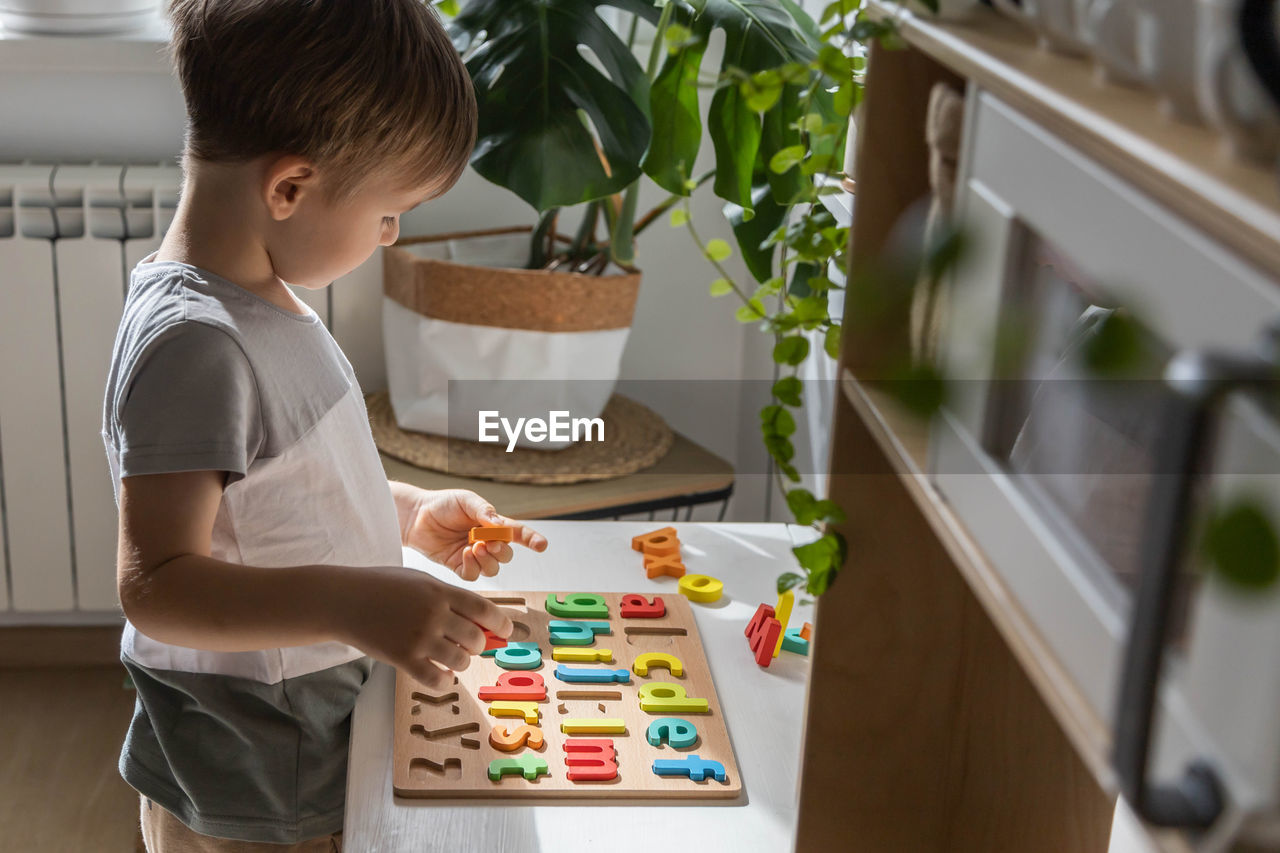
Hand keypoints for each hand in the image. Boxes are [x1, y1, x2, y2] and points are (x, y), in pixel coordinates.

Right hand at [336, 564, 513, 689]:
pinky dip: (445, 679)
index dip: (501, 624)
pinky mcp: (403, 658)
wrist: (344, 599)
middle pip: (475, 638)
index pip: (484, 610)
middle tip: (469, 645)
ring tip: (452, 658)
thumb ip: (449, 597)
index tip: (506, 632)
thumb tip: (480, 619)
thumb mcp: (421, 581)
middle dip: (478, 645)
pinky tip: (442, 674)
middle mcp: (434, 614)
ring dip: (462, 662)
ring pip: (461, 660)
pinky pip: (437, 679)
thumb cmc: (384, 587)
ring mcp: (419, 637)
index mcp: (441, 592)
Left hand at [403, 488, 547, 580]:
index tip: (542, 545)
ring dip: (487, 560)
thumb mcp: (466, 500)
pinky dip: (472, 567)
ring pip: (492, 569)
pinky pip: (473, 575)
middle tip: (488, 543)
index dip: (532, 540)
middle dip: (501, 551)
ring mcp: (472, 556)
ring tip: (473, 547)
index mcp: (492, 525)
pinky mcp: (457, 566)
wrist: (415, 516)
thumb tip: (500, 525)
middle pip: (506, 555)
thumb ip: (484, 511)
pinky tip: (463, 554)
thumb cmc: (441, 504)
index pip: (518, 534)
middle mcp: (485, 542)